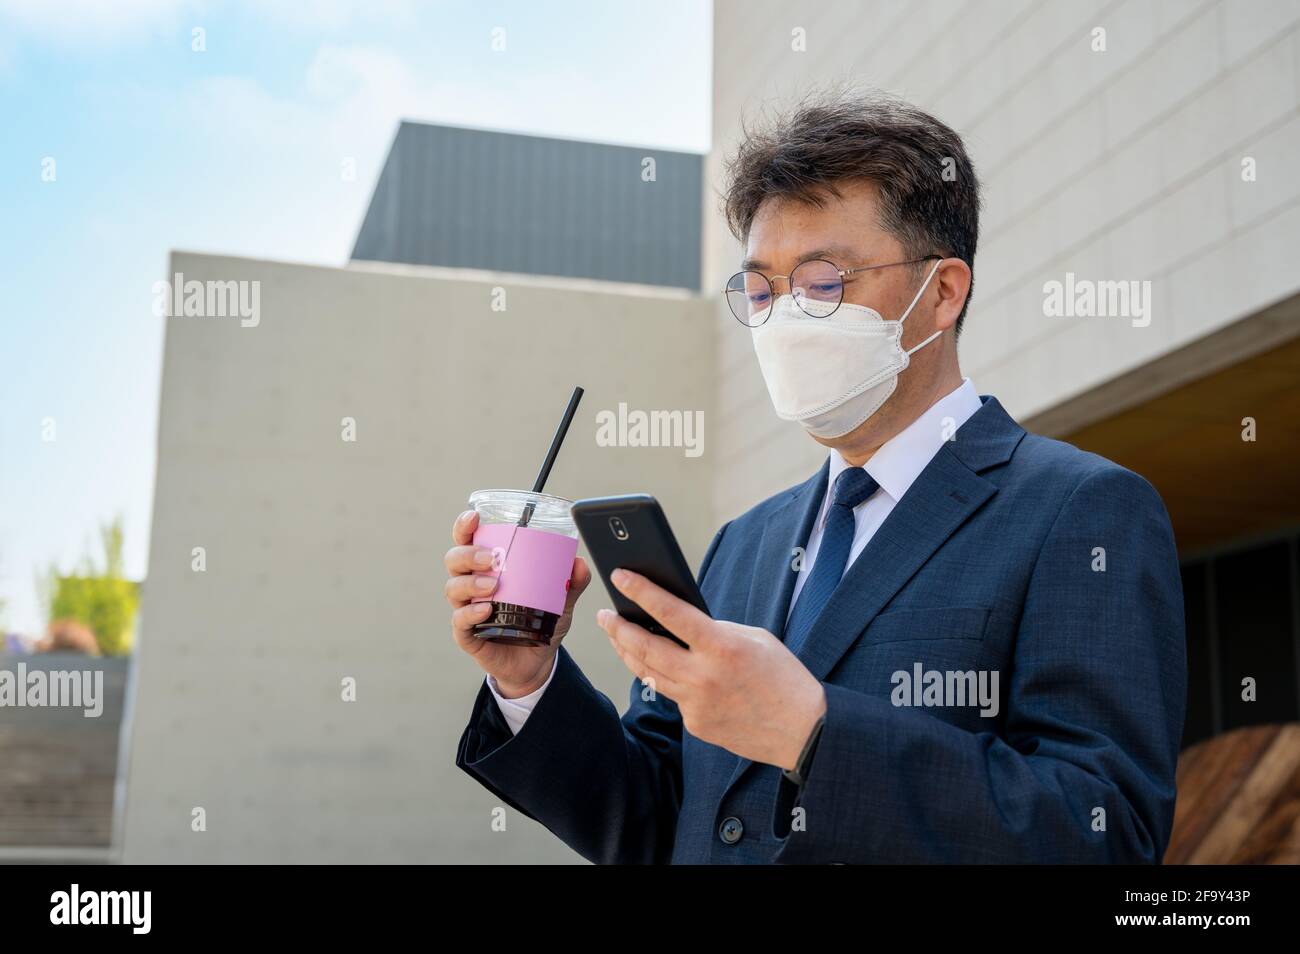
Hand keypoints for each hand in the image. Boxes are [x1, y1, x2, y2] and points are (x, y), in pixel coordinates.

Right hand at [444, 509, 590, 697]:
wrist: (536, 663)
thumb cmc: (540, 623)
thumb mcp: (561, 601)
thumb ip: (571, 583)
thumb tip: (578, 563)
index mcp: (487, 567)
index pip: (468, 541)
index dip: (464, 526)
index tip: (474, 517)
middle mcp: (471, 585)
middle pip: (454, 560)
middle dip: (468, 554)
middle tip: (491, 558)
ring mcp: (466, 609)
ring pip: (453, 588)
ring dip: (470, 583)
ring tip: (493, 585)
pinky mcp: (467, 635)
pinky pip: (459, 621)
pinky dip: (470, 613)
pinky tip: (486, 610)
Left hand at [596, 568, 826, 769]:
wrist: (803, 730)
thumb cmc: (784, 677)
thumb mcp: (754, 638)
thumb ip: (716, 630)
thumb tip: (682, 625)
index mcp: (721, 646)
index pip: (670, 612)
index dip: (641, 591)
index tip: (620, 576)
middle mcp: (703, 675)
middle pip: (645, 647)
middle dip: (619, 629)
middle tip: (604, 615)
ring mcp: (696, 703)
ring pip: (649, 674)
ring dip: (630, 653)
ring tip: (619, 638)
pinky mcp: (696, 724)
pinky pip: (673, 697)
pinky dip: (667, 681)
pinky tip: (664, 670)